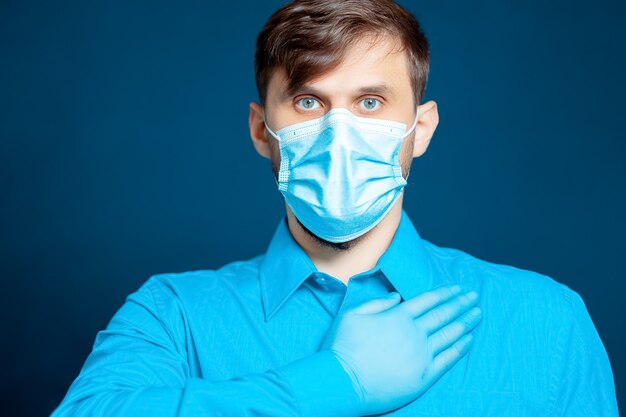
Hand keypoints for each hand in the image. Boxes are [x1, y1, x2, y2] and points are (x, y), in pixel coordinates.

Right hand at [320, 285, 480, 415]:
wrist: (343, 382)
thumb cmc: (343, 347)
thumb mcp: (353, 315)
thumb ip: (377, 303)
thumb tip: (396, 296)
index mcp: (398, 316)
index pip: (428, 300)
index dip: (445, 293)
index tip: (458, 288)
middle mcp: (414, 333)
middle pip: (443, 314)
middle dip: (461, 303)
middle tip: (475, 295)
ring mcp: (422, 355)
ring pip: (450, 334)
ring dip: (466, 322)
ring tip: (477, 313)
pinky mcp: (424, 376)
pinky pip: (449, 358)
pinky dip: (461, 347)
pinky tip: (469, 339)